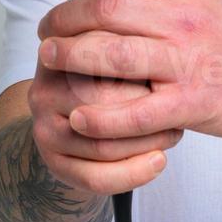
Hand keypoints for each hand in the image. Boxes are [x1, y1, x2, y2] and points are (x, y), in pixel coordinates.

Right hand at [25, 42, 182, 196]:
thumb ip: (130, 45)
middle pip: (103, 103)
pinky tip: (157, 161)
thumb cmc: (106, 81)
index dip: (141, 69)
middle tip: (177, 109)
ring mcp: (44, 130)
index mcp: (60, 54)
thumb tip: (171, 47)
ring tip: (173, 134)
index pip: (102, 58)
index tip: (170, 74)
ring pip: (102, 145)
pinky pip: (95, 177)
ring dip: (147, 143)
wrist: (76, 120)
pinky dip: (133, 174)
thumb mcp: (112, 52)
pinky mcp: (53, 163)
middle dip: (148, 109)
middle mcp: (44, 91)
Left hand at [36, 0, 221, 144]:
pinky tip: (78, 117)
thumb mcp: (203, 0)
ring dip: (70, 58)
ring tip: (50, 60)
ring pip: (114, 55)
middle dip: (65, 18)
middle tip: (48, 31)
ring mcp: (188, 64)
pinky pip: (135, 112)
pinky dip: (100, 117)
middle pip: (108, 9)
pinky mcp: (191, 105)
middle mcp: (186, 22)